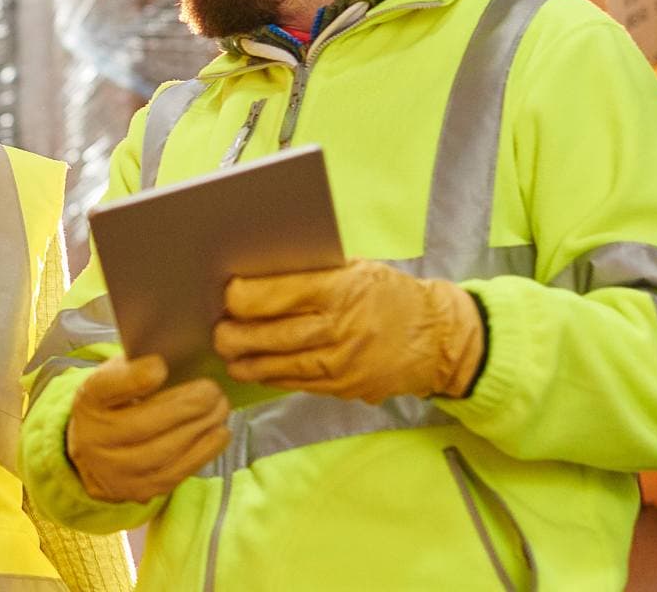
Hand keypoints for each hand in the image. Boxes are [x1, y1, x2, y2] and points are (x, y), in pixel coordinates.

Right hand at [66, 354, 229, 502]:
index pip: (104, 389)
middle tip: (213, 390)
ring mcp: (115, 470)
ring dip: (200, 428)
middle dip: (185, 406)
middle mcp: (93, 439)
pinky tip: (220, 432)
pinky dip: (204, 451)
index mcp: (88, 401)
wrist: (95, 455)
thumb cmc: (117, 405)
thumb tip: (183, 358)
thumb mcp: (116, 378)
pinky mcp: (139, 490)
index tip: (161, 365)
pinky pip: (176, 473)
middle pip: (141, 425)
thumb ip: (138, 368)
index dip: (132, 379)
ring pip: (162, 452)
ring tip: (221, 408)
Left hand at [213, 260, 483, 404]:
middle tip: (218, 331)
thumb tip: (258, 272)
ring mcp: (341, 362)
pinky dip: (271, 376)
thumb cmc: (389, 294)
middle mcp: (339, 328)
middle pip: (272, 335)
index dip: (245, 297)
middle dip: (236, 334)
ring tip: (229, 354)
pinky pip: (296, 383)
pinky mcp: (342, 387)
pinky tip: (256, 369)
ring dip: (247, 361)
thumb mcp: (357, 269)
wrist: (437, 339)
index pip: (280, 293)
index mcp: (341, 290)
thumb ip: (313, 272)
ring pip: (279, 365)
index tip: (228, 294)